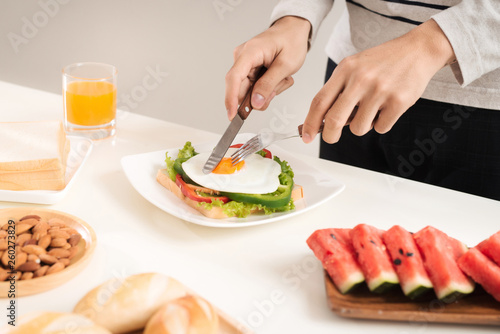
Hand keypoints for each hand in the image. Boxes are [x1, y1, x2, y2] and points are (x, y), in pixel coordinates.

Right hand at [225, 16, 310, 119]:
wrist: (293, 31)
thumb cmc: (291, 41)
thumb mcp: (285, 65)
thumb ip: (269, 85)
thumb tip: (255, 103)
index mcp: (250, 52)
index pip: (233, 78)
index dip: (231, 99)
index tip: (232, 115)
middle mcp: (242, 58)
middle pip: (241, 88)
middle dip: (261, 95)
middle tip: (278, 88)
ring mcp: (245, 64)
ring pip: (250, 91)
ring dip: (268, 91)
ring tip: (282, 78)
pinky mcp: (249, 69)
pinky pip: (254, 87)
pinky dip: (268, 87)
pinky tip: (278, 78)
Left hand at [302, 19, 455, 143]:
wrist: (418, 50)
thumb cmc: (383, 62)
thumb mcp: (354, 67)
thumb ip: (337, 91)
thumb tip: (320, 121)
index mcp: (345, 69)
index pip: (319, 101)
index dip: (309, 122)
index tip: (305, 135)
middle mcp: (361, 79)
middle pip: (334, 119)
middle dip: (329, 135)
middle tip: (331, 138)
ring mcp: (380, 90)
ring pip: (358, 128)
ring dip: (362, 125)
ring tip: (372, 109)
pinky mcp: (399, 101)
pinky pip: (381, 128)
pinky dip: (382, 124)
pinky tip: (387, 108)